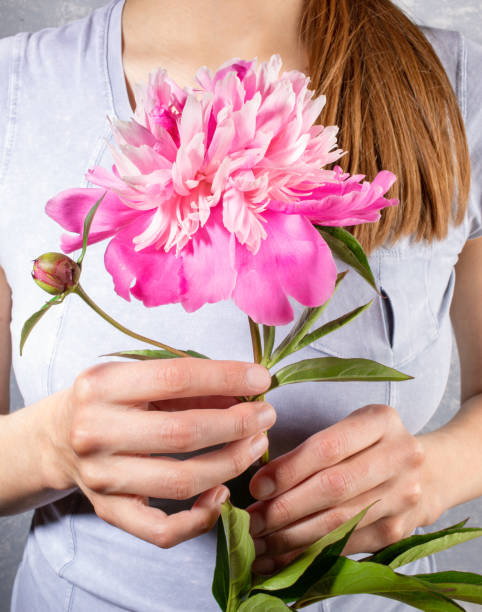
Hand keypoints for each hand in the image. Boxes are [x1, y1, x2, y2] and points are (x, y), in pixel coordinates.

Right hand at [46, 358, 274, 548]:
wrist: (55, 437)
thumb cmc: (107, 399)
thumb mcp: (136, 376)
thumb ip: (186, 384)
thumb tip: (244, 394)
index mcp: (102, 385)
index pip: (176, 377)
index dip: (226, 377)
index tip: (261, 379)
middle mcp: (95, 431)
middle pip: (183, 433)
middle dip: (237, 424)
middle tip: (267, 415)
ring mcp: (101, 477)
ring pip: (181, 481)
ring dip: (231, 463)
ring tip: (257, 444)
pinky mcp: (109, 511)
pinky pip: (162, 529)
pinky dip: (201, 518)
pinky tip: (223, 493)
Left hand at [246, 404, 437, 573]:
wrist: (430, 473)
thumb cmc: (374, 445)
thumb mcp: (351, 428)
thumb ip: (314, 447)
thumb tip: (261, 480)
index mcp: (381, 421)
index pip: (328, 447)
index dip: (288, 470)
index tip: (256, 486)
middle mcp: (399, 457)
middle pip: (333, 487)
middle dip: (285, 507)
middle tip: (252, 520)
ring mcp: (402, 497)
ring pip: (338, 522)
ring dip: (293, 535)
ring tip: (260, 540)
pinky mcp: (398, 530)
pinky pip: (347, 545)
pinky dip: (311, 554)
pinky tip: (283, 556)